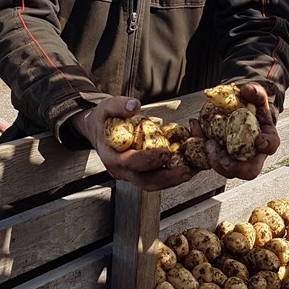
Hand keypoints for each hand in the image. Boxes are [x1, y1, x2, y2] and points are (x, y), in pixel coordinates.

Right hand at [71, 97, 194, 191]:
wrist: (97, 129)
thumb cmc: (102, 120)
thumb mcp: (106, 108)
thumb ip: (118, 106)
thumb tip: (134, 106)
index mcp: (111, 157)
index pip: (131, 163)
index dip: (148, 160)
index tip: (165, 153)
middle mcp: (122, 170)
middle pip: (146, 181)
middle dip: (168, 178)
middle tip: (186, 170)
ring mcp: (132, 174)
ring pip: (154, 182)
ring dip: (174, 179)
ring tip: (191, 170)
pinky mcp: (141, 172)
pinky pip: (157, 175)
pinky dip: (172, 171)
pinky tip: (186, 164)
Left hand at [191, 82, 279, 179]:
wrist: (238, 108)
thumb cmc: (251, 105)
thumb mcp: (256, 95)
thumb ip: (255, 91)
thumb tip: (248, 90)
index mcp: (265, 138)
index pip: (271, 145)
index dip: (266, 145)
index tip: (260, 142)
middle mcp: (252, 153)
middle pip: (249, 170)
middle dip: (235, 167)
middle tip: (222, 158)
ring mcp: (235, 158)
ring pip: (228, 170)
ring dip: (215, 161)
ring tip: (208, 144)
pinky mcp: (219, 155)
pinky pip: (210, 158)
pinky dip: (201, 145)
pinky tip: (196, 128)